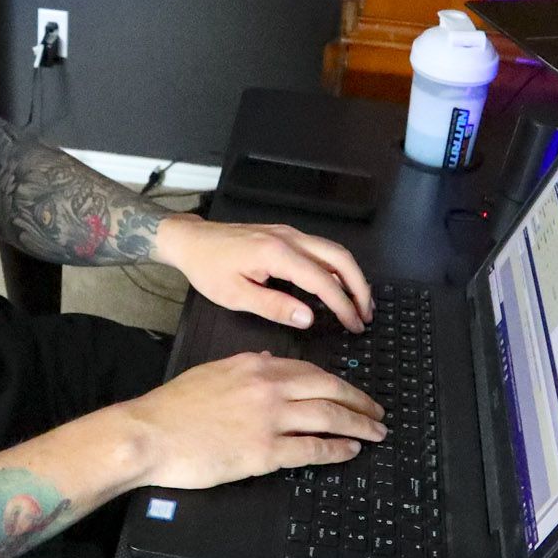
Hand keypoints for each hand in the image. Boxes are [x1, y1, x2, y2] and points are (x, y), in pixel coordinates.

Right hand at [114, 352, 386, 490]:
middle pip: (330, 391)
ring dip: (359, 425)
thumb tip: (274, 362)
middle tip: (377, 412)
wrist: (150, 434)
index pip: (311, 371)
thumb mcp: (214, 371)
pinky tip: (350, 451)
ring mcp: (270, 420)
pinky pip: (313, 449)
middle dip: (359, 402)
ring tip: (375, 432)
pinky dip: (337, 450)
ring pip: (330, 418)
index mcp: (257, 366)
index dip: (339, 383)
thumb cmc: (174, 407)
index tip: (352, 391)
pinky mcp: (265, 452)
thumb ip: (248, 366)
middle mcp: (269, 388)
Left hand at [154, 215, 374, 331]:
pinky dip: (338, 267)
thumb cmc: (208, 268)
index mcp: (276, 254)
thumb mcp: (236, 295)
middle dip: (360, 286)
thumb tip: (308, 318)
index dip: (342, 305)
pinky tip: (339, 284)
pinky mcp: (285, 235)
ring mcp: (289, 233)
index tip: (353, 324)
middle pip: (340, 258)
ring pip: (334, 250)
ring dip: (352, 275)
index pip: (323, 280)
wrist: (191, 241)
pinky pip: (321, 248)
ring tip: (360, 302)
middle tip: (366, 314)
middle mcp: (288, 238)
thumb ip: (274, 307)